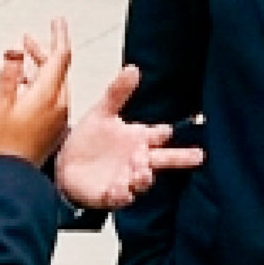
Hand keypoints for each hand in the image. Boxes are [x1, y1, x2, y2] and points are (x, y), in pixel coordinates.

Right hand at [0, 18, 73, 164]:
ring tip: (22, 59)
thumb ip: (8, 75)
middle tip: (28, 39)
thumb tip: (15, 53)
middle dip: (43, 51)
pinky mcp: (53, 128)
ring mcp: (58, 117)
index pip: (60, 57)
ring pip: (54, 84)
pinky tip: (23, 86)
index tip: (57, 21)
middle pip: (57, 69)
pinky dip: (39, 86)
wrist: (9, 175)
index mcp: (47, 95)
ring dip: (40, 69)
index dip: (59, 36)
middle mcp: (58, 105)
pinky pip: (51, 99)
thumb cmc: (2, 144)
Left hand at [53, 66, 205, 208]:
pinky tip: (119, 188)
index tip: (180, 128)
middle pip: (164, 159)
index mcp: (139, 139)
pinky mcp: (111, 194)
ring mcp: (127, 178)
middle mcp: (138, 160)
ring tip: (142, 171)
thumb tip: (133, 68)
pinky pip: (120, 196)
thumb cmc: (89, 140)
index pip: (161, 134)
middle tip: (198, 156)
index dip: (170, 132)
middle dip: (182, 158)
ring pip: (143, 180)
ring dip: (144, 177)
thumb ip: (117, 92)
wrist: (65, 165)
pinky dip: (121, 193)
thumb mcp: (101, 113)